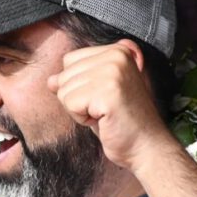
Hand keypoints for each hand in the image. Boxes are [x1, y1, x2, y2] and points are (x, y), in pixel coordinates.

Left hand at [47, 39, 175, 170]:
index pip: (70, 60)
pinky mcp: (108, 91)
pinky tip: (103, 119)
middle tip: (104, 109)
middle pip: (65, 75)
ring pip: (64, 90)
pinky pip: (70, 103)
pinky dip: (81, 118)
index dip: (79, 85)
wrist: (146, 146)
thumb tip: (51, 80)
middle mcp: (117, 55)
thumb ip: (75, 81)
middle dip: (77, 98)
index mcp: (118, 50)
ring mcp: (113, 71)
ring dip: (79, 110)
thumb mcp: (97, 94)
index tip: (103, 97)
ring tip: (104, 114)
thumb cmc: (121, 123)